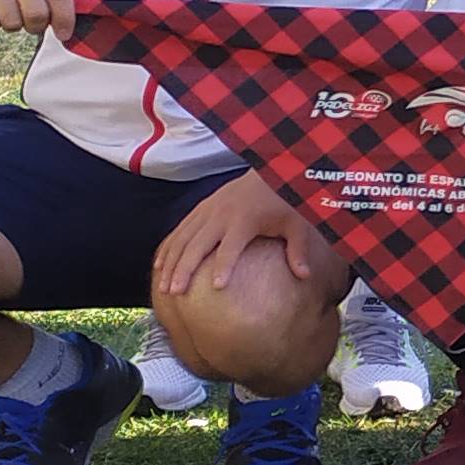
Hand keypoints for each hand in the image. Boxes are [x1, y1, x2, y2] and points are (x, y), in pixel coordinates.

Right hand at [149, 173, 315, 305]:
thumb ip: (298, 250)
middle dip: (185, 269)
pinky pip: (179, 230)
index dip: (224, 266)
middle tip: (176, 293)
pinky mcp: (200, 209)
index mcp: (245, 219)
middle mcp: (221, 215)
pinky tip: (159, 267)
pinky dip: (168, 248)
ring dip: (171, 262)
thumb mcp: (296, 224)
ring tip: (164, 288)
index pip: (232, 247)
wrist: (268, 171)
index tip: (217, 287)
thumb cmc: (283, 203)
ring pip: (183, 238)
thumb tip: (304, 276)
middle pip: (198, 244)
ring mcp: (208, 210)